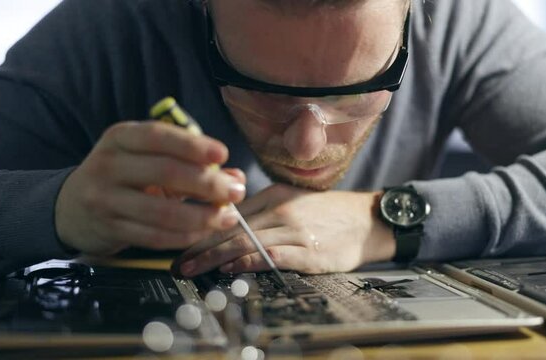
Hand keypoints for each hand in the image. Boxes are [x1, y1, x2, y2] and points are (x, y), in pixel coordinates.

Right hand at [55, 121, 245, 254]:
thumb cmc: (123, 175)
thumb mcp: (148, 158)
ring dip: (202, 217)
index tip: (223, 154)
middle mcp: (109, 165)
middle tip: (236, 192)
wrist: (71, 207)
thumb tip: (236, 176)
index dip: (192, 145)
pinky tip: (204, 231)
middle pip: (165, 173)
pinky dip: (185, 237)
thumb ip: (191, 163)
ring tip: (228, 216)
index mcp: (120, 138)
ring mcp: (106, 200)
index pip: (158, 136)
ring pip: (162, 212)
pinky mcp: (110, 230)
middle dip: (208, 184)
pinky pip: (154, 237)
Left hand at [173, 184, 395, 276]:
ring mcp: (296, 231)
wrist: (366, 220)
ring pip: (247, 242)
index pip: (229, 215)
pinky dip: (249, 262)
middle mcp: (282, 211)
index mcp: (274, 196)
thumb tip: (227, 224)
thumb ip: (262, 212)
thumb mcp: (292, 201)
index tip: (181, 245)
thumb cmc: (327, 213)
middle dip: (201, 248)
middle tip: (179, 263)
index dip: (202, 231)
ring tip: (195, 269)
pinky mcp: (309, 252)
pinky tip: (232, 268)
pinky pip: (273, 256)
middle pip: (232, 230)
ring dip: (216, 257)